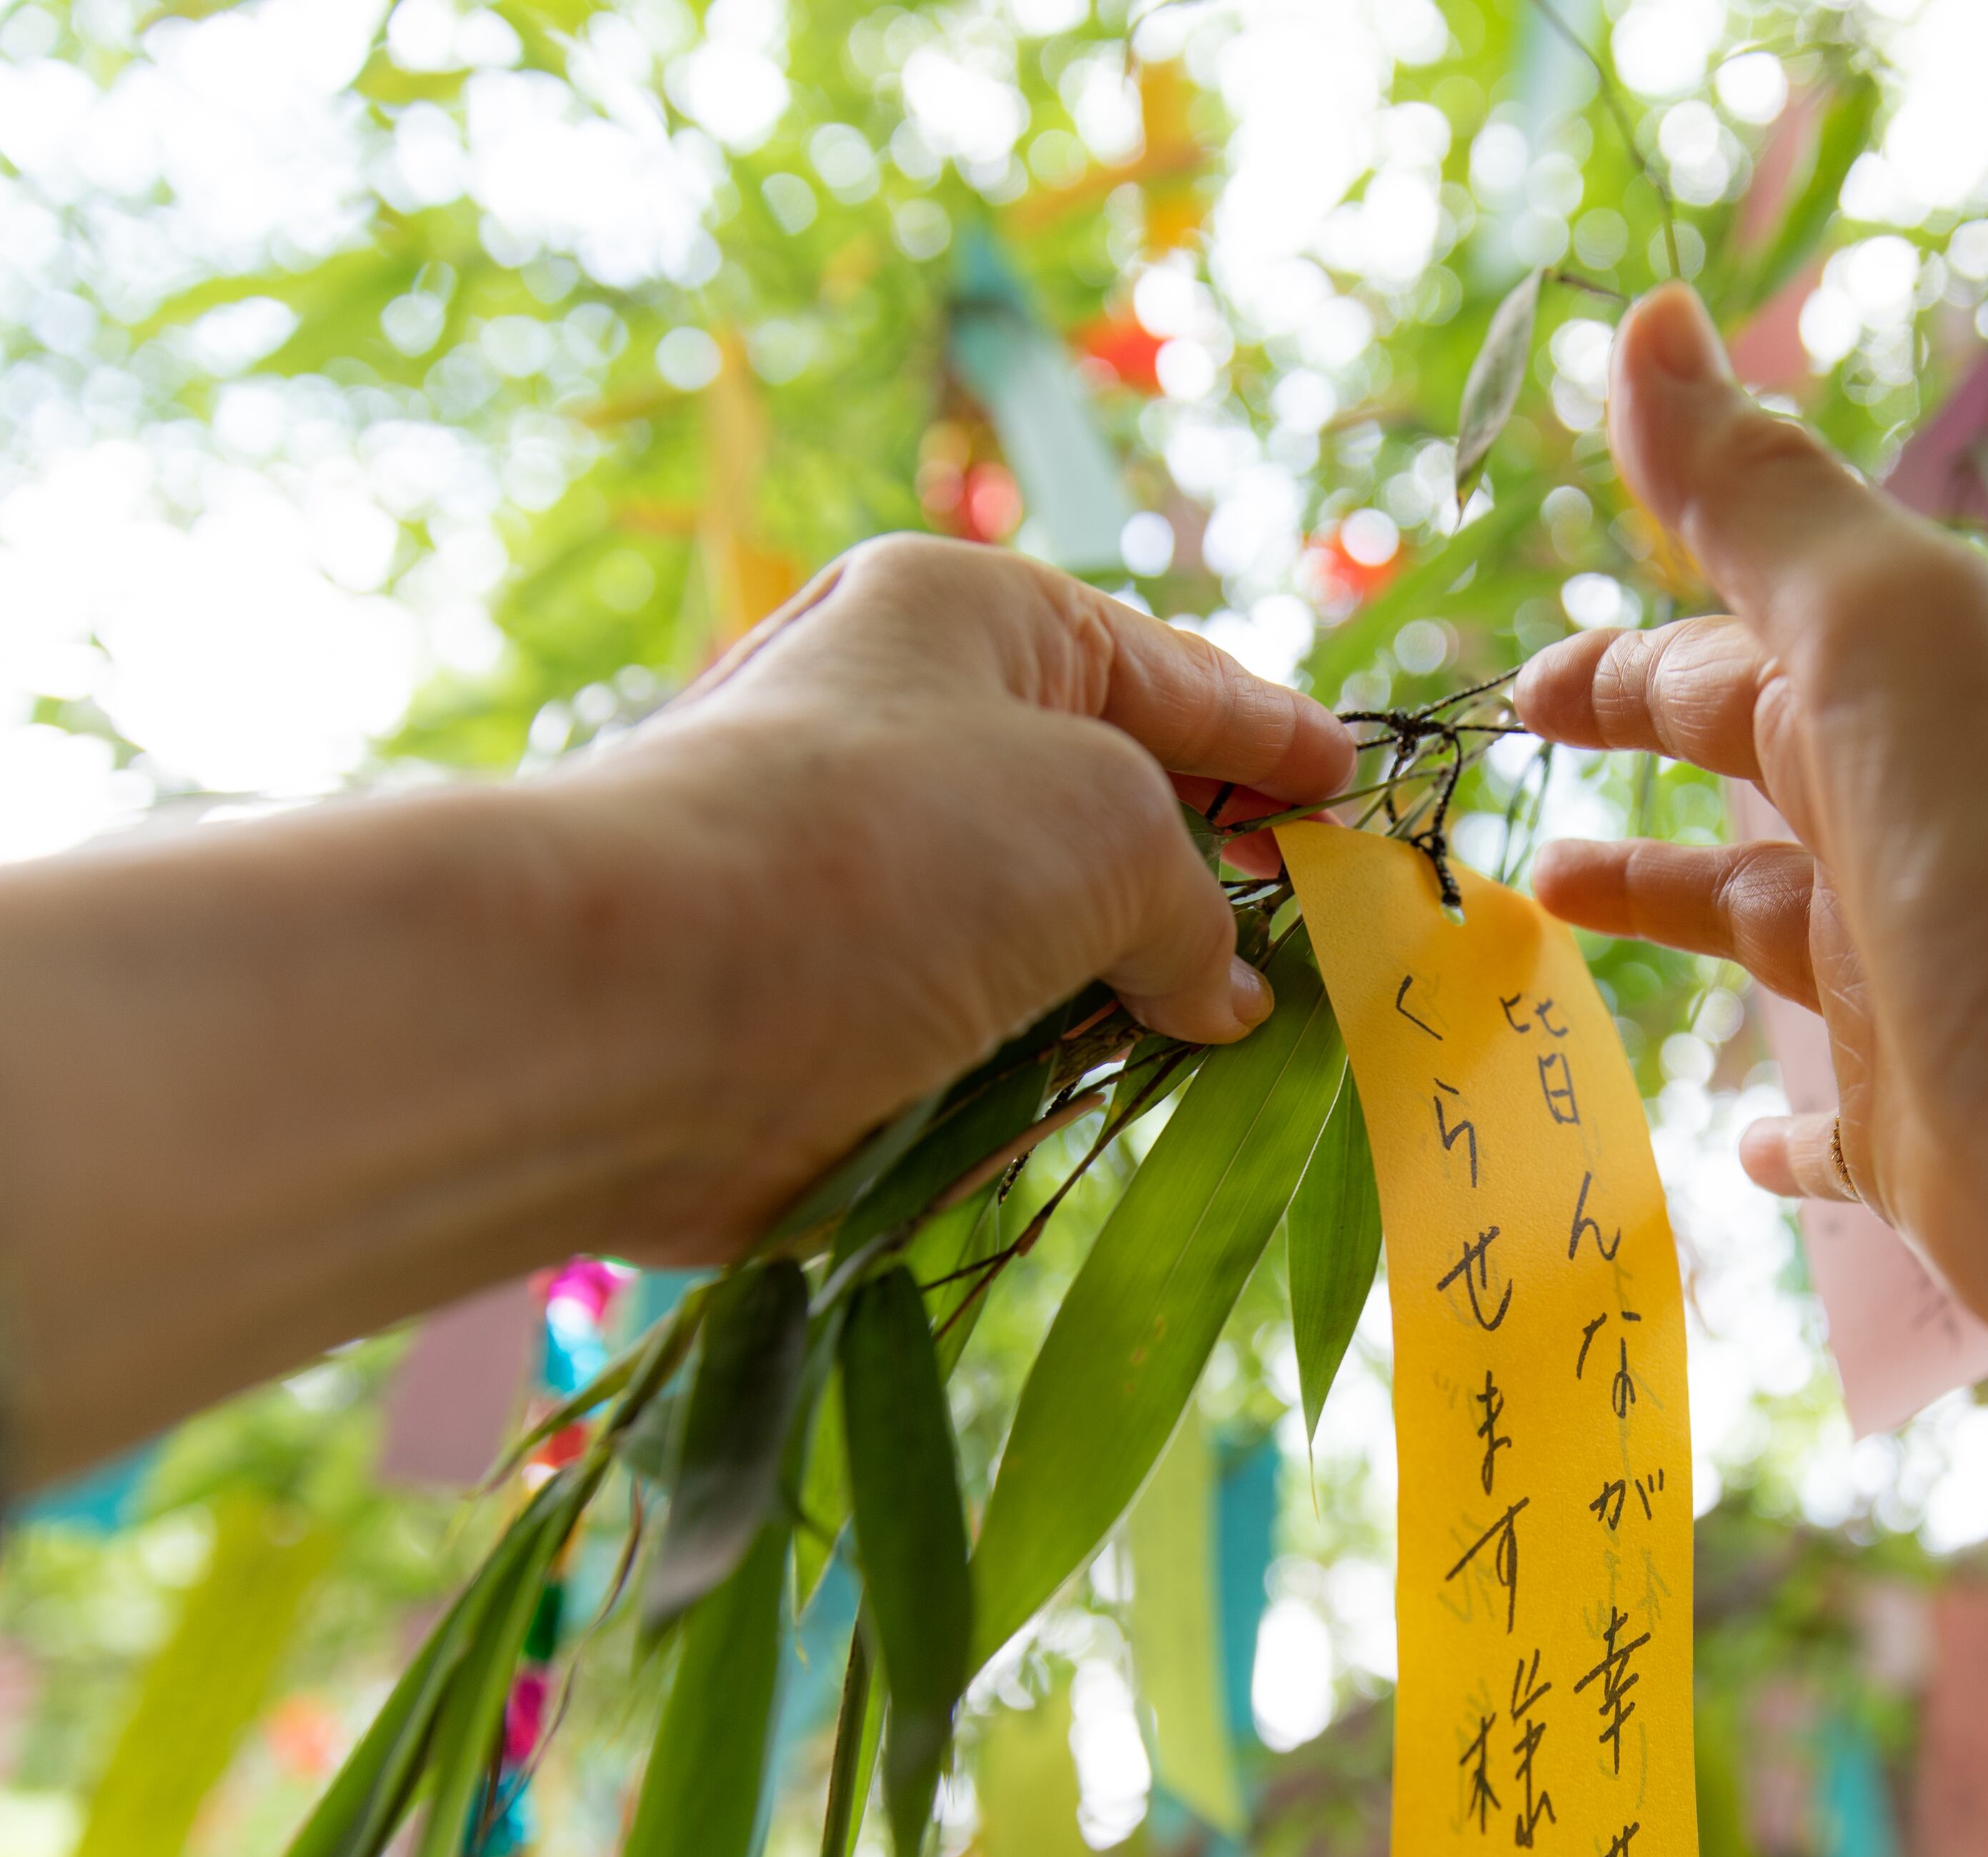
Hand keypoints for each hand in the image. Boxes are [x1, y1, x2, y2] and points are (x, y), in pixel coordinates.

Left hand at [546, 535, 1353, 1258]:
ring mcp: (865, 886)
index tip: (1352, 787)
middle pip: (1105, 810)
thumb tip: (1218, 995)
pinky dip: (1034, 1081)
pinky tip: (1083, 1103)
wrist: (636, 1010)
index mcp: (968, 623)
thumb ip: (1198, 907)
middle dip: (1208, 877)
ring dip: (1122, 1000)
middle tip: (1312, 928)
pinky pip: (980, 1046)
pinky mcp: (831, 1019)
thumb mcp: (1110, 830)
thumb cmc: (886, 856)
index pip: (1165, 673)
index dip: (1269, 733)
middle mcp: (904, 735)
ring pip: (1050, 943)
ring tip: (1216, 1036)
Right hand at [1514, 288, 1987, 1381]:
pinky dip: (1779, 1135)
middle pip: (1754, 766)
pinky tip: (1740, 1150)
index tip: (1525, 679)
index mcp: (1897, 709)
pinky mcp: (1924, 1144)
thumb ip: (1760, 499)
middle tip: (1524, 752)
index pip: (1736, 653)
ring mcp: (1912, 994)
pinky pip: (1833, 1132)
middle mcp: (1908, 838)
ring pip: (1766, 930)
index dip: (1625, 654)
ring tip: (1550, 906)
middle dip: (1648, 738)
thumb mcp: (1883, 635)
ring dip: (1672, 905)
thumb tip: (1646, 321)